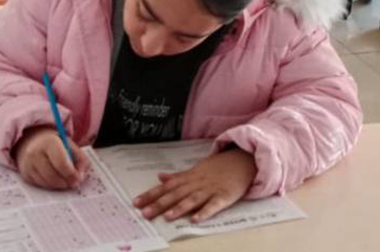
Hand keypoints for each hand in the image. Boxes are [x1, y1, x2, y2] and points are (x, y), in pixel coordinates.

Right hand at [14, 126, 88, 190]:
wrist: (33, 142)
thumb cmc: (57, 145)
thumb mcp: (71, 145)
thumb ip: (80, 159)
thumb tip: (80, 177)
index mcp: (49, 142)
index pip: (61, 163)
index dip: (71, 174)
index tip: (78, 179)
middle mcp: (35, 153)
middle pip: (52, 176)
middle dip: (65, 182)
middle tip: (74, 184)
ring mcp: (27, 165)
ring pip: (46, 183)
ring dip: (59, 185)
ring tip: (66, 181)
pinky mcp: (25, 175)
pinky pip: (41, 185)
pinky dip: (51, 185)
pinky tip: (55, 179)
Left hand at [135, 148, 257, 222]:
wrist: (243, 159)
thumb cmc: (218, 167)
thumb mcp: (196, 169)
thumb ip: (178, 176)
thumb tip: (159, 177)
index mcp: (190, 177)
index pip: (167, 187)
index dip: (151, 194)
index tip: (136, 203)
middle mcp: (198, 183)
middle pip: (176, 194)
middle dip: (160, 204)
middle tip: (145, 213)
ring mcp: (211, 189)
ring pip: (193, 199)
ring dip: (180, 208)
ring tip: (167, 217)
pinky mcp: (225, 196)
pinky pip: (214, 205)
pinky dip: (205, 212)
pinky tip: (196, 219)